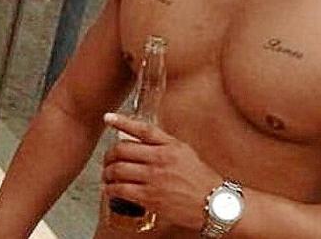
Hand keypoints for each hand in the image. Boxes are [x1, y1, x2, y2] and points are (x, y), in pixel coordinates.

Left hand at [102, 113, 221, 230]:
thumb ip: (165, 145)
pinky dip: (110, 189)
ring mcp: (154, 178)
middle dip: (109, 155)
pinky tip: (111, 190)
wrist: (213, 203)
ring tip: (107, 176)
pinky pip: (120, 189)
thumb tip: (143, 142)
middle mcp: (161, 159)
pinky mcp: (150, 197)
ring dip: (107, 173)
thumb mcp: (185, 153)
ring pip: (118, 170)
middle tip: (107, 160)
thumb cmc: (201, 179)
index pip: (142, 129)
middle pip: (123, 149)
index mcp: (170, 145)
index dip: (122, 121)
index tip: (108, 118)